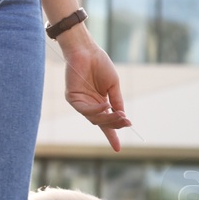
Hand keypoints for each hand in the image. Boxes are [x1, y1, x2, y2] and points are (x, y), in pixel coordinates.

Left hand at [59, 29, 129, 150]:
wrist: (87, 50)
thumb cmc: (100, 64)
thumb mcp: (113, 86)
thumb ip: (117, 102)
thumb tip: (123, 118)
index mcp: (100, 103)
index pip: (106, 123)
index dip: (112, 135)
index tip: (117, 149)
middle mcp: (90, 105)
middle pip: (102, 123)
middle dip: (115, 124)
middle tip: (126, 122)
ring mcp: (81, 103)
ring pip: (94, 119)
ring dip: (108, 119)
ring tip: (120, 115)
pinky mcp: (73, 99)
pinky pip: (86, 111)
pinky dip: (97, 111)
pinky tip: (106, 106)